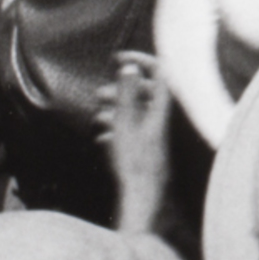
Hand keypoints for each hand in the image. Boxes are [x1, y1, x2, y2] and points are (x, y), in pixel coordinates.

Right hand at [93, 50, 170, 240]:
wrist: (142, 201)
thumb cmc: (134, 163)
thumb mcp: (126, 124)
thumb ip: (127, 95)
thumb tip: (130, 66)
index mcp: (161, 111)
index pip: (160, 73)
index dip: (141, 60)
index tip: (118, 58)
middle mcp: (161, 123)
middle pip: (145, 95)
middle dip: (120, 90)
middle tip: (99, 95)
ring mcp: (154, 139)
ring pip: (136, 115)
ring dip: (115, 112)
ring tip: (98, 118)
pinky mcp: (147, 154)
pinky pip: (132, 135)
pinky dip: (116, 132)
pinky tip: (102, 140)